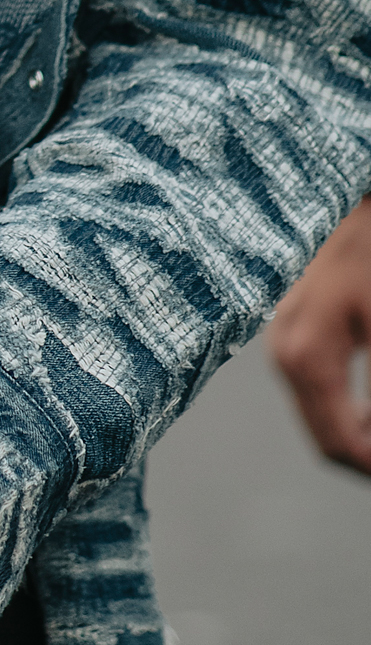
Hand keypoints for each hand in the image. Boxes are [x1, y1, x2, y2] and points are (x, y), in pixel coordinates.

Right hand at [268, 198, 370, 475]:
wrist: (348, 192)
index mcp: (306, 359)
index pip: (339, 446)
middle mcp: (284, 354)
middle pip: (326, 438)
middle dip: (366, 452)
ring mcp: (282, 339)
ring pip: (321, 415)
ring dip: (361, 431)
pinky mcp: (290, 328)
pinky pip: (317, 388)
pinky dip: (350, 406)